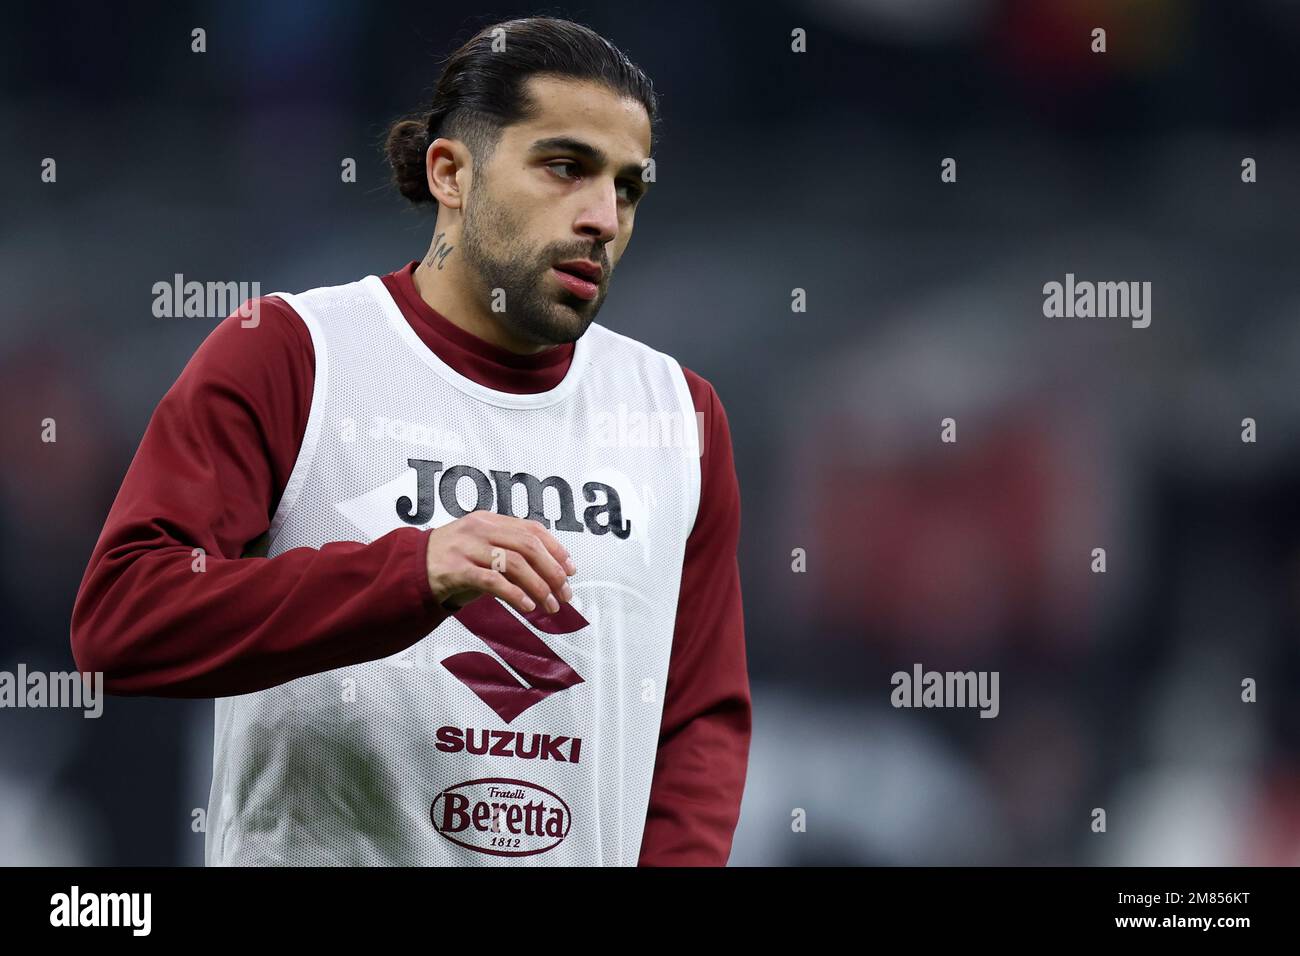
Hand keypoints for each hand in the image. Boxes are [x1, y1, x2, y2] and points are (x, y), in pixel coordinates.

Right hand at [425, 511, 576, 614]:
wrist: (411, 567)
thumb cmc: (453, 560)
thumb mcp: (482, 547)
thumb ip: (510, 551)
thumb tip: (552, 571)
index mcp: (490, 520)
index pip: (532, 529)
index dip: (556, 549)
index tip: (571, 570)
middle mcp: (479, 529)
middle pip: (528, 546)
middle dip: (552, 572)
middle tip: (565, 594)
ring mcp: (466, 548)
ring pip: (514, 563)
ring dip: (539, 587)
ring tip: (550, 606)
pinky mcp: (455, 569)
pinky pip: (491, 581)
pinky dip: (514, 594)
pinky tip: (526, 606)